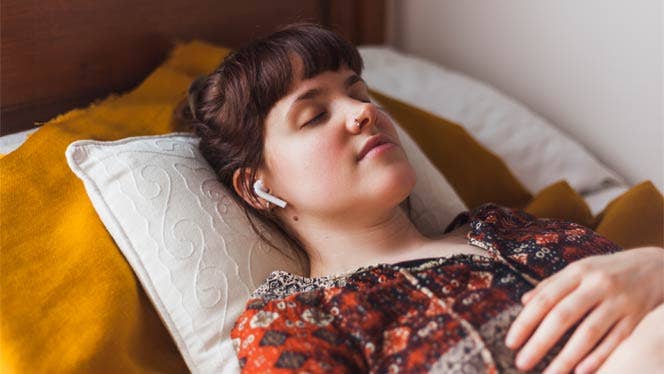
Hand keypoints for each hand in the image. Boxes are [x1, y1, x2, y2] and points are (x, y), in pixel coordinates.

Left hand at [504, 246, 663, 373]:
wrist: (657, 266)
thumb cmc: (609, 271)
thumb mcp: (580, 269)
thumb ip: (552, 284)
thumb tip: (524, 302)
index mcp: (578, 271)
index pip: (545, 298)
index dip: (525, 322)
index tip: (511, 343)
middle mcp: (597, 284)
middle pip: (563, 316)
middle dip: (539, 342)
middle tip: (522, 363)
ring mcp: (620, 301)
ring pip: (589, 332)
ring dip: (566, 357)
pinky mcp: (638, 317)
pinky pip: (616, 341)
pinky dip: (598, 358)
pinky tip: (581, 372)